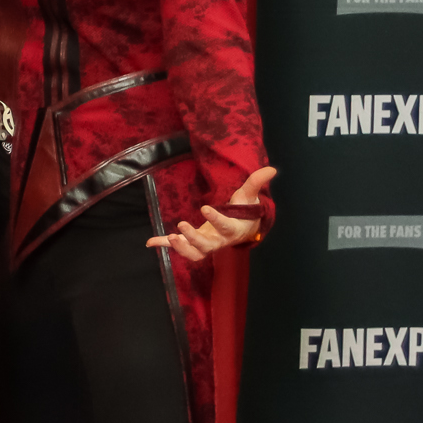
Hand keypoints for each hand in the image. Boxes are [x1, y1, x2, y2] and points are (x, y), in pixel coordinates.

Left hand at [148, 166, 275, 261]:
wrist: (242, 229)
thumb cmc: (245, 211)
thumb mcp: (250, 196)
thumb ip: (256, 183)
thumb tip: (272, 169)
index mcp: (232, 229)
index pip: (225, 226)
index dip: (216, 219)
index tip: (205, 208)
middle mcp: (219, 240)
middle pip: (207, 245)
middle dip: (194, 238)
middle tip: (182, 225)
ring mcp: (206, 244)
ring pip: (195, 253)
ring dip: (181, 248)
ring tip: (171, 237)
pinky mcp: (194, 243)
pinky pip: (179, 247)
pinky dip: (164, 245)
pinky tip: (150, 241)